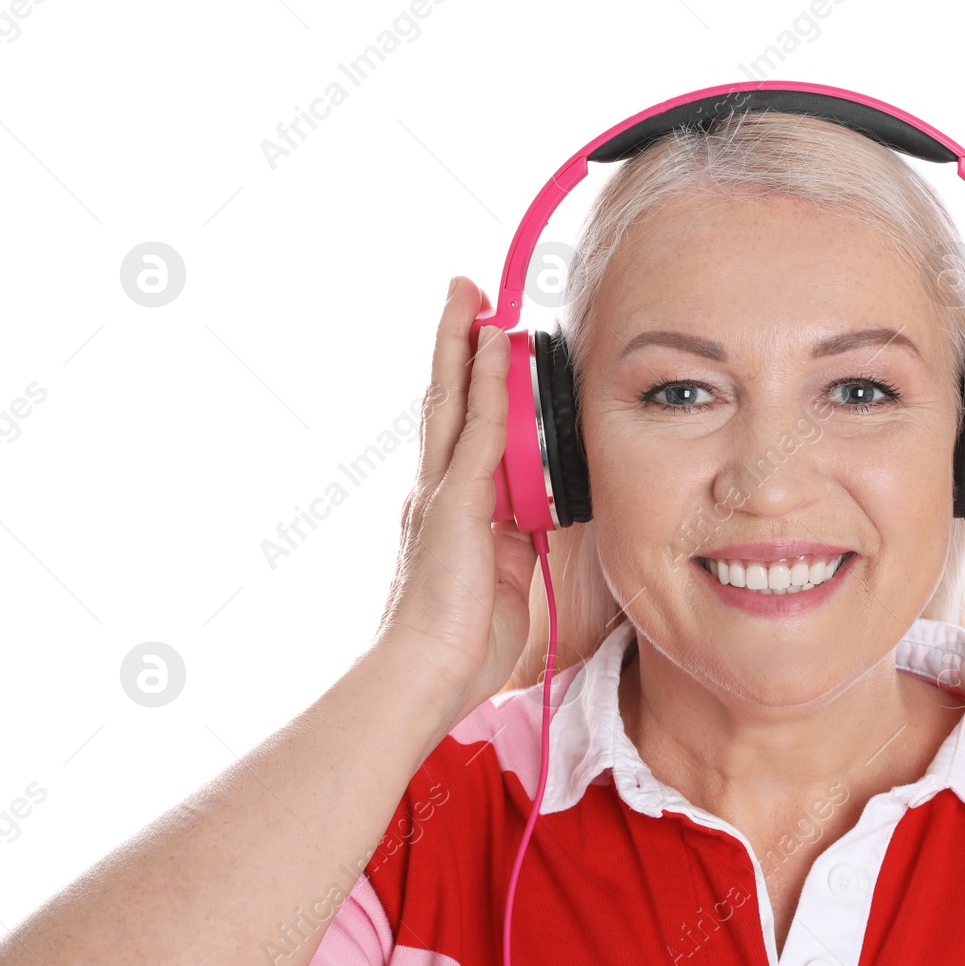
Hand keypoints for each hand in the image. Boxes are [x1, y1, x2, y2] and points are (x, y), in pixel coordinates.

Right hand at [370, 276, 540, 728]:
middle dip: (455, 342)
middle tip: (465, 292)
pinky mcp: (456, 502)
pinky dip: (487, 385)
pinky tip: (494, 348)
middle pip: (445, 398)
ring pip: (453, 400)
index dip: (469, 381)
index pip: (459, 428)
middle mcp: (435, 488)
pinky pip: (479, 430)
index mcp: (447, 508)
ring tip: (471, 297)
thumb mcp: (502, 578)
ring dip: (463, 345)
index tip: (480, 339)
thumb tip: (539, 517)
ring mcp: (442, 491)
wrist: (425, 673)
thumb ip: (516, 539)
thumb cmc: (459, 642)